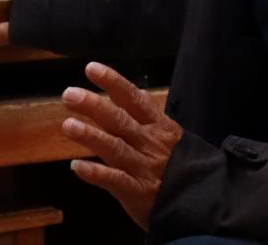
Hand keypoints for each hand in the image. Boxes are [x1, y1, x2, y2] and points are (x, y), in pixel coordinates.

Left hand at [62, 61, 183, 230]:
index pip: (134, 99)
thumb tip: (128, 96)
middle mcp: (149, 142)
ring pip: (115, 148)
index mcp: (158, 126)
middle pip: (120, 120)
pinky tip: (76, 167)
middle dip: (94, 105)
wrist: (199, 198)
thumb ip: (146, 120)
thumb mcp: (169, 137)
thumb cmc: (178, 165)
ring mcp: (143, 167)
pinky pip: (115, 181)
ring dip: (91, 136)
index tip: (91, 69)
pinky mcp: (136, 191)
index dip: (113, 83)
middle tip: (69, 94)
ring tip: (68, 125)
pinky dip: (96, 174)